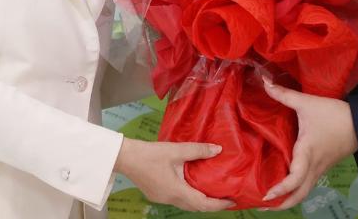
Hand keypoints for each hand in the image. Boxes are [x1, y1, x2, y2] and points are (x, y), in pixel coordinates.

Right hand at [113, 138, 233, 211]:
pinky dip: (189, 196)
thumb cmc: (150, 154)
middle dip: (212, 205)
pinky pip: (177, 199)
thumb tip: (218, 149)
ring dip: (200, 201)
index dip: (219, 204)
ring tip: (212, 192)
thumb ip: (198, 150)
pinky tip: (192, 186)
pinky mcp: (156, 194)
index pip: (203, 204)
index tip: (232, 201)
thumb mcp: (176, 150)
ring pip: (185, 204)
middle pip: (195, 207)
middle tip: (226, 198)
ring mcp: (162, 198)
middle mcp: (170, 199)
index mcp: (177, 191)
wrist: (125, 157)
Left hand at [262, 80, 357, 209]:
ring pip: (304, 192)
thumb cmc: (334, 114)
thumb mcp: (308, 103)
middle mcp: (314, 167)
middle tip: (261, 206)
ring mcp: (321, 169)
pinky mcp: (325, 166)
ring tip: (272, 199)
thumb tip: (265, 83)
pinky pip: (309, 184)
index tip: (265, 196)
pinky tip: (288, 184)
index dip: (279, 191)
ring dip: (289, 199)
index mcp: (307, 154)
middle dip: (281, 204)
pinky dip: (297, 190)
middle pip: (299, 196)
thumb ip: (285, 95)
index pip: (294, 180)